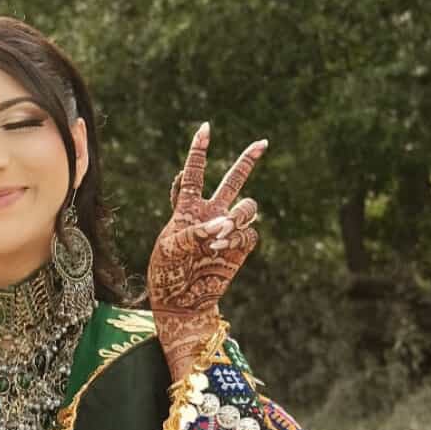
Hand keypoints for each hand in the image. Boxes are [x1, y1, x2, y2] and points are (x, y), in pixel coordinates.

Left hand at [147, 123, 264, 381]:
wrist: (181, 301)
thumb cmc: (168, 274)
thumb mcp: (170, 249)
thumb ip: (195, 231)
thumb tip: (223, 223)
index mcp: (187, 208)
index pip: (193, 174)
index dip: (199, 151)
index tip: (206, 128)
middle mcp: (210, 214)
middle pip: (233, 180)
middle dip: (248, 161)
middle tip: (263, 142)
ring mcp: (227, 230)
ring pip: (248, 207)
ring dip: (237, 217)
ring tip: (218, 236)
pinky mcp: (240, 248)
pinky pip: (249, 235)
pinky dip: (236, 239)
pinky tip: (220, 249)